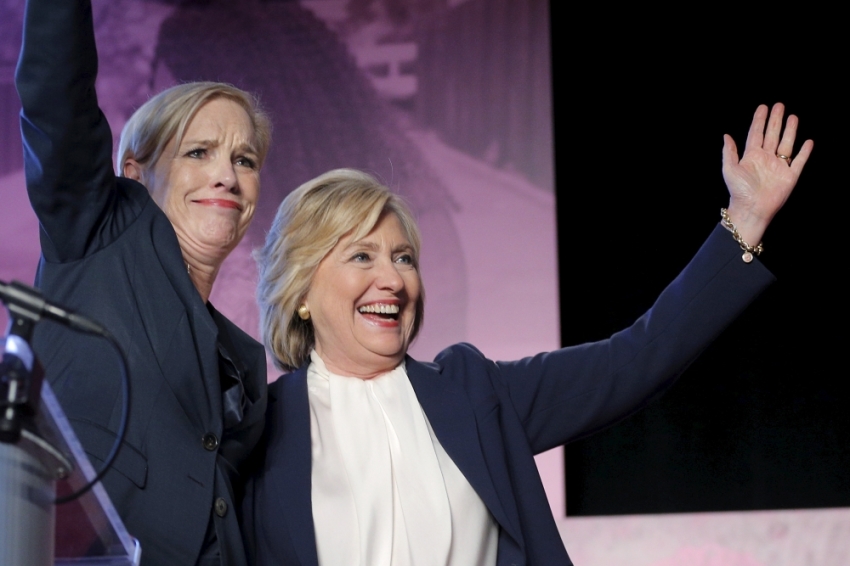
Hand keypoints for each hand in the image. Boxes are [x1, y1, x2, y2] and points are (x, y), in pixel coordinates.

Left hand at [722, 103, 812, 245]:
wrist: (751, 209)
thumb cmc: (738, 191)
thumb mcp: (730, 169)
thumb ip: (729, 152)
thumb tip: (726, 135)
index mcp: (751, 156)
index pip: (756, 134)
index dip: (759, 120)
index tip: (763, 107)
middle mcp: (766, 159)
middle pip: (772, 135)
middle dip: (775, 120)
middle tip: (779, 105)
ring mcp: (779, 167)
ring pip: (786, 144)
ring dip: (790, 131)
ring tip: (792, 116)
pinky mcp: (790, 176)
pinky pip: (799, 161)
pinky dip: (805, 152)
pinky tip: (808, 141)